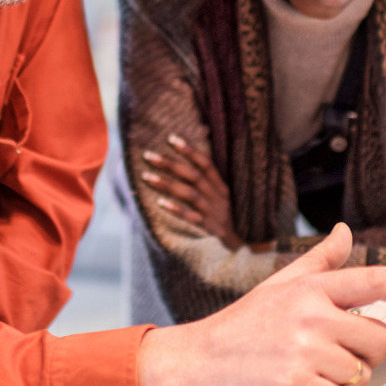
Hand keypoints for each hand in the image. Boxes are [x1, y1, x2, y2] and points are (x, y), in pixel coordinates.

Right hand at [135, 223, 385, 385]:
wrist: (195, 361)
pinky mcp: (297, 383)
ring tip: (299, 367)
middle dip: (361, 352)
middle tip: (321, 352)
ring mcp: (305, 348)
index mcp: (311, 288)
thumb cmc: (240, 326)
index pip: (375, 281)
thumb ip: (319, 261)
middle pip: (379, 339)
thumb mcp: (280, 286)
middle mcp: (312, 313)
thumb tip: (344, 232)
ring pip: (360, 373)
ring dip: (337, 379)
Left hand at [140, 134, 241, 249]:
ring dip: (168, 184)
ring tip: (147, 176)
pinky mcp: (209, 229)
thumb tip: (198, 149)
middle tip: (148, 155)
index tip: (170, 139)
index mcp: (221, 187)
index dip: (189, 150)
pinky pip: (192, 218)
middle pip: (194, 176)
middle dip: (170, 164)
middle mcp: (219, 197)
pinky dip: (176, 209)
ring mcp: (214, 213)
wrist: (238, 247)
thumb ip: (208, 179)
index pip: (206, 164)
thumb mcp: (220, 197)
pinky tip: (160, 202)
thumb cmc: (223, 217)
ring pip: (191, 195)